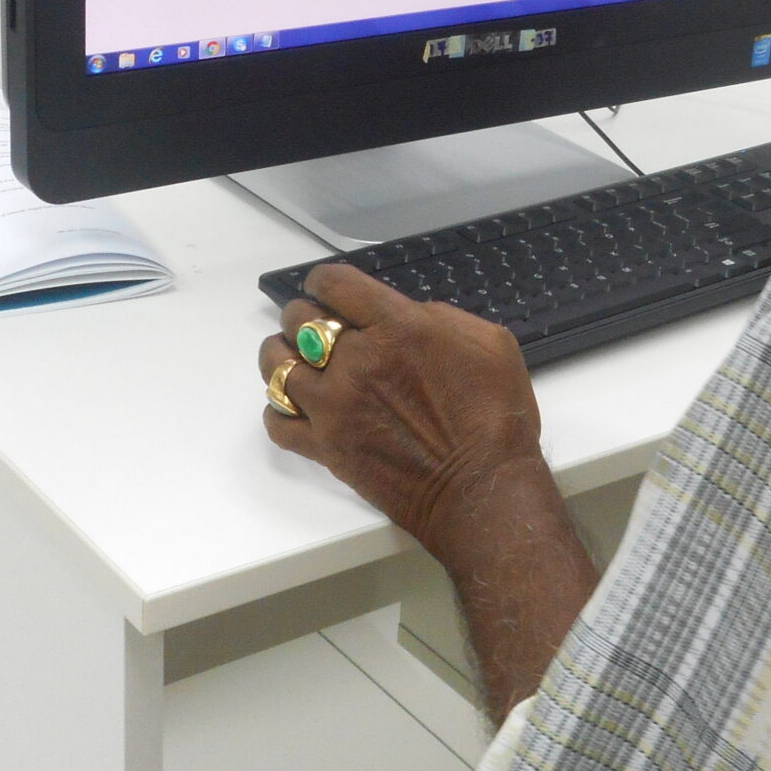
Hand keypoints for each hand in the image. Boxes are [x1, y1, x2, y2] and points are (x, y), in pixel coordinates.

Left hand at [259, 263, 547, 560]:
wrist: (482, 490)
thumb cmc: (495, 419)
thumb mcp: (489, 343)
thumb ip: (441, 316)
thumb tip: (407, 314)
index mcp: (398, 328)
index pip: (334, 283)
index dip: (324, 280)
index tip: (327, 289)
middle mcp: (356, 361)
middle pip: (298, 319)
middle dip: (305, 316)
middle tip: (317, 328)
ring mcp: (334, 407)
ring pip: (275, 365)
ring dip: (282, 356)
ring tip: (296, 361)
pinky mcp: (326, 448)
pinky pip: (277, 422)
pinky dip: (279, 410)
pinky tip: (296, 407)